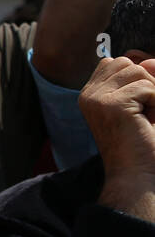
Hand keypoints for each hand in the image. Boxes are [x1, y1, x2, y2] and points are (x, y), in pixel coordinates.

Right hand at [80, 51, 154, 219]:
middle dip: (147, 84)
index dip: (138, 78)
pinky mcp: (112, 105)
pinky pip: (147, 87)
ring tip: (149, 118)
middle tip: (147, 113)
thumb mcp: (140, 105)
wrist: (138, 177)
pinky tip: (150, 122)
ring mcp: (97, 99)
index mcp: (90, 96)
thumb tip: (149, 60)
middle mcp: (88, 95)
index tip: (141, 107)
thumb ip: (142, 79)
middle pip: (127, 63)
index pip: (116, 63)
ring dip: (154, 94)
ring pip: (138, 72)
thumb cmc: (143, 145)